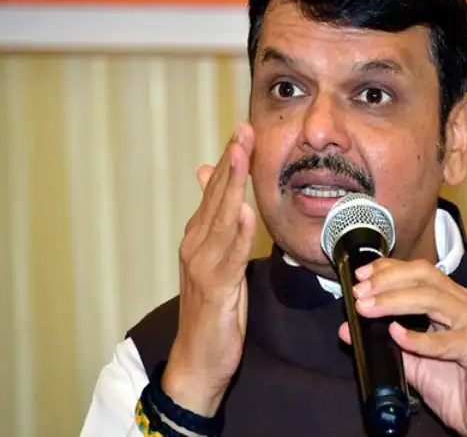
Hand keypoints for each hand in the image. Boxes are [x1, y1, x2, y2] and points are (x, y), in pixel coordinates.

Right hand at [161, 123, 255, 415]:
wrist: (198, 358)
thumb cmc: (212, 306)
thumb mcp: (214, 258)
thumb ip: (215, 220)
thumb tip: (208, 177)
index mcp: (198, 236)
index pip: (215, 191)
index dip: (229, 160)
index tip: (242, 130)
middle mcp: (196, 246)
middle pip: (217, 197)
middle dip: (232, 162)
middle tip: (243, 131)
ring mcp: (203, 267)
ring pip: (221, 220)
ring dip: (232, 187)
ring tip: (242, 157)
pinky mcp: (214, 290)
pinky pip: (229, 258)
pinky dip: (238, 235)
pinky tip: (247, 213)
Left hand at [339, 258, 466, 436]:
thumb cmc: (458, 387)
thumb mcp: (412, 362)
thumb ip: (384, 343)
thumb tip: (348, 329)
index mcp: (452, 299)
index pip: (418, 272)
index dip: (388, 269)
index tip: (360, 276)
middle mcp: (466, 303)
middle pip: (425, 276)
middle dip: (388, 280)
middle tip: (360, 292)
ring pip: (432, 299)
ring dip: (394, 301)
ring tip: (368, 308)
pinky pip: (446, 340)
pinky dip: (418, 338)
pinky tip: (397, 335)